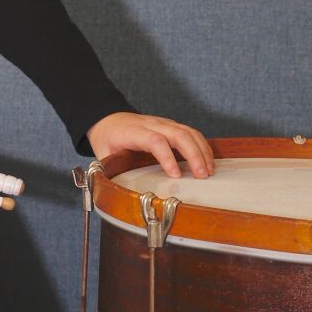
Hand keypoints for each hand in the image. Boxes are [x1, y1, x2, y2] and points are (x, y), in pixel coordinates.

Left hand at [86, 112, 213, 178]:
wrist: (108, 119)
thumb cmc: (107, 139)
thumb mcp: (103, 155)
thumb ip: (112, 171)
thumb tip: (120, 192)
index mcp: (133, 132)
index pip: (154, 141)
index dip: (167, 157)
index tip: (175, 175)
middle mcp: (151, 124)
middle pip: (178, 134)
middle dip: (193, 155)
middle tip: (202, 175)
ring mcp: (163, 123)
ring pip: (188, 132)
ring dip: (201, 151)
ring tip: (208, 171)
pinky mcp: (171, 126)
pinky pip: (191, 132)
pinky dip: (201, 146)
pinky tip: (206, 161)